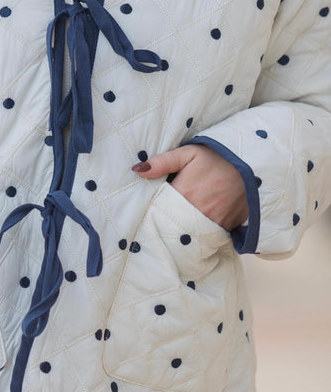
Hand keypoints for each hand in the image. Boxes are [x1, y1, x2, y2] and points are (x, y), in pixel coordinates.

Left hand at [132, 145, 248, 231]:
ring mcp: (210, 223)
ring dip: (177, 232)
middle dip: (161, 224)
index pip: (156, 209)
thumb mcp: (189, 153)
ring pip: (185, 234)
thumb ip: (163, 162)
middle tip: (152, 223)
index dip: (149, 210)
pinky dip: (195, 236)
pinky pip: (203, 238)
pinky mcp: (223, 229)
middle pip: (169, 224)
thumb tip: (137, 170)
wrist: (254, 167)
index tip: (142, 211)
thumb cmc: (218, 158)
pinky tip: (189, 232)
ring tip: (169, 228)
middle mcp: (195, 212)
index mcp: (182, 194)